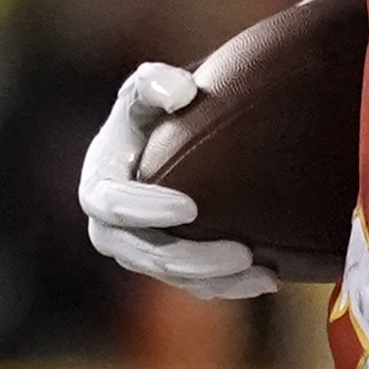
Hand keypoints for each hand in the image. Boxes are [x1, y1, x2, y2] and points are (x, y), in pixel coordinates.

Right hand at [78, 62, 277, 300]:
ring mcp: (138, 254)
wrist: (171, 141)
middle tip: (242, 252)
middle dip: (193, 259)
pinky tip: (269, 279)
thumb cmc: (155, 109)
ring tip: (264, 273)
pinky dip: (230, 287)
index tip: (192, 207)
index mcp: (99, 186)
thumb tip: (181, 92)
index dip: (148, 211)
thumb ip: (155, 81)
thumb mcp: (147, 88)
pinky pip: (194, 287)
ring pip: (175, 278)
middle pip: (146, 255)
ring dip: (219, 280)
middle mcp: (111, 230)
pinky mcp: (166, 269)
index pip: (113, 206)